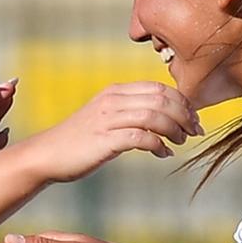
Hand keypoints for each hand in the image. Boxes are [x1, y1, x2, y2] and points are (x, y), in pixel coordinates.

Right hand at [24, 80, 198, 180]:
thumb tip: (164, 119)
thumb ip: (131, 113)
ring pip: (154, 116)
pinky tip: (163, 154)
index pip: (158, 88)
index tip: (194, 118)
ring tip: (181, 142)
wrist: (47, 155)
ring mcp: (108, 119)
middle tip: (194, 131)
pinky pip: (141, 138)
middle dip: (184, 115)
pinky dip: (158, 145)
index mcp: (115, 91)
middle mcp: (113, 100)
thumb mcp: (107, 118)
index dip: (182, 102)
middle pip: (161, 99)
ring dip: (175, 130)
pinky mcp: (105, 140)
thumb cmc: (80, 140)